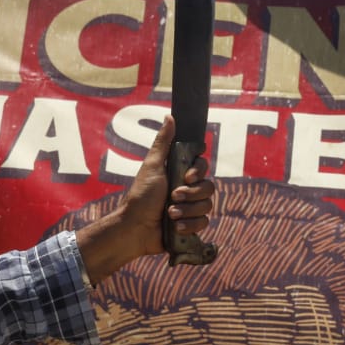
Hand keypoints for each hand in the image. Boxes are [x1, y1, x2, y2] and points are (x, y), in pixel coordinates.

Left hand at [75, 113, 214, 285]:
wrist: (135, 228)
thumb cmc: (141, 196)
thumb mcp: (152, 166)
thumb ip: (163, 142)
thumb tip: (170, 116)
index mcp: (180, 174)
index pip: (203, 166)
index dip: (199, 170)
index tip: (187, 175)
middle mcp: (187, 190)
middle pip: (209, 186)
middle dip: (191, 194)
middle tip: (174, 196)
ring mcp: (190, 208)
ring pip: (207, 205)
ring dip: (187, 210)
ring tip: (170, 214)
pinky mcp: (190, 225)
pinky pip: (204, 222)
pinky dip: (189, 224)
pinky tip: (175, 227)